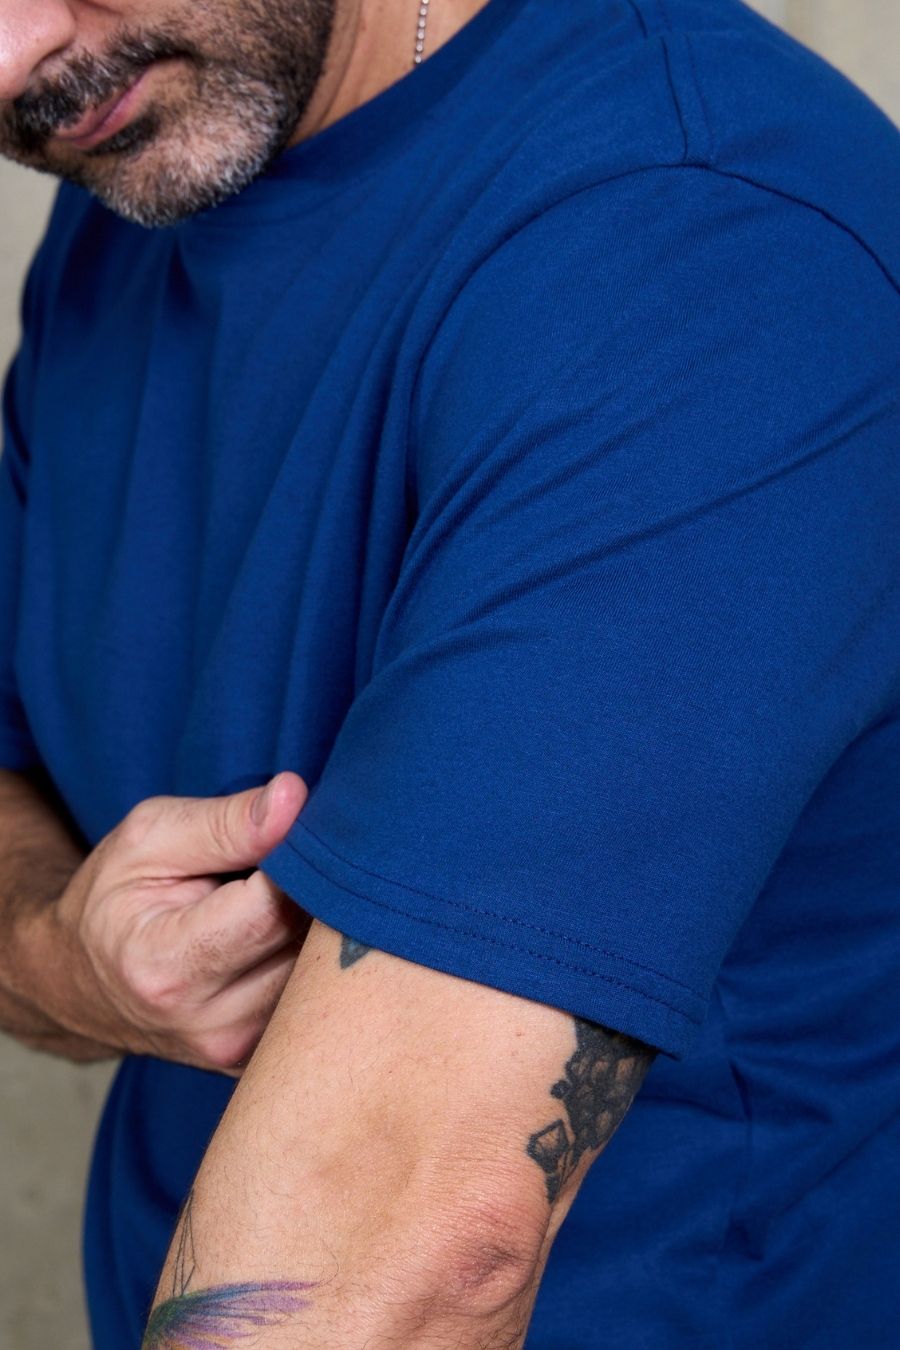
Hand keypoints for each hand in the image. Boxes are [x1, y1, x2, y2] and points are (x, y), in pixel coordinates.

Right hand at [28, 771, 309, 1073]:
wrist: (79, 983)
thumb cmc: (113, 900)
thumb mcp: (148, 840)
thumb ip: (225, 822)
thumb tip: (294, 798)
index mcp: (165, 967)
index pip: (272, 911)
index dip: (292, 864)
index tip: (286, 838)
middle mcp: (209, 1026)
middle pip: (306, 948)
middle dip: (314, 895)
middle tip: (295, 866)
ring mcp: (239, 1053)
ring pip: (322, 978)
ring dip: (319, 931)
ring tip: (282, 903)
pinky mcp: (260, 1059)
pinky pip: (316, 1003)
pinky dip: (311, 963)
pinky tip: (283, 939)